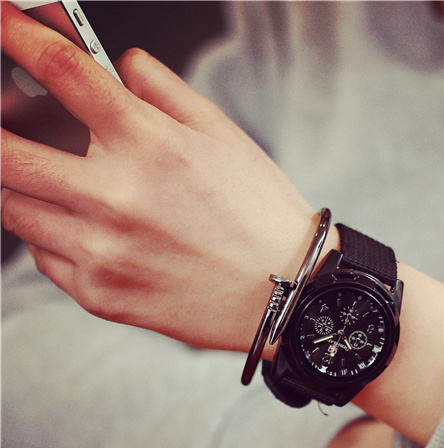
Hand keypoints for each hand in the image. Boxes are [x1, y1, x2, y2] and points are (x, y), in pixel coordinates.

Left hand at [1, 3, 329, 350]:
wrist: (285, 293)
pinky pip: (42, 257)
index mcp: (149, 145)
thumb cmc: (261, 217)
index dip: (15, 33)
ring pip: (11, 207)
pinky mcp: (99, 295)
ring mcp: (101, 252)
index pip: (59, 70)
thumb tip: (121, 62)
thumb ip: (164, 89)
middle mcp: (114, 198)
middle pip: (1, 151)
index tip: (1, 23)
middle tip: (6, 126)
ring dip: (20, 186)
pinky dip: (50, 236)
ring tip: (56, 183)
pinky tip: (88, 232)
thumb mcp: (224, 136)